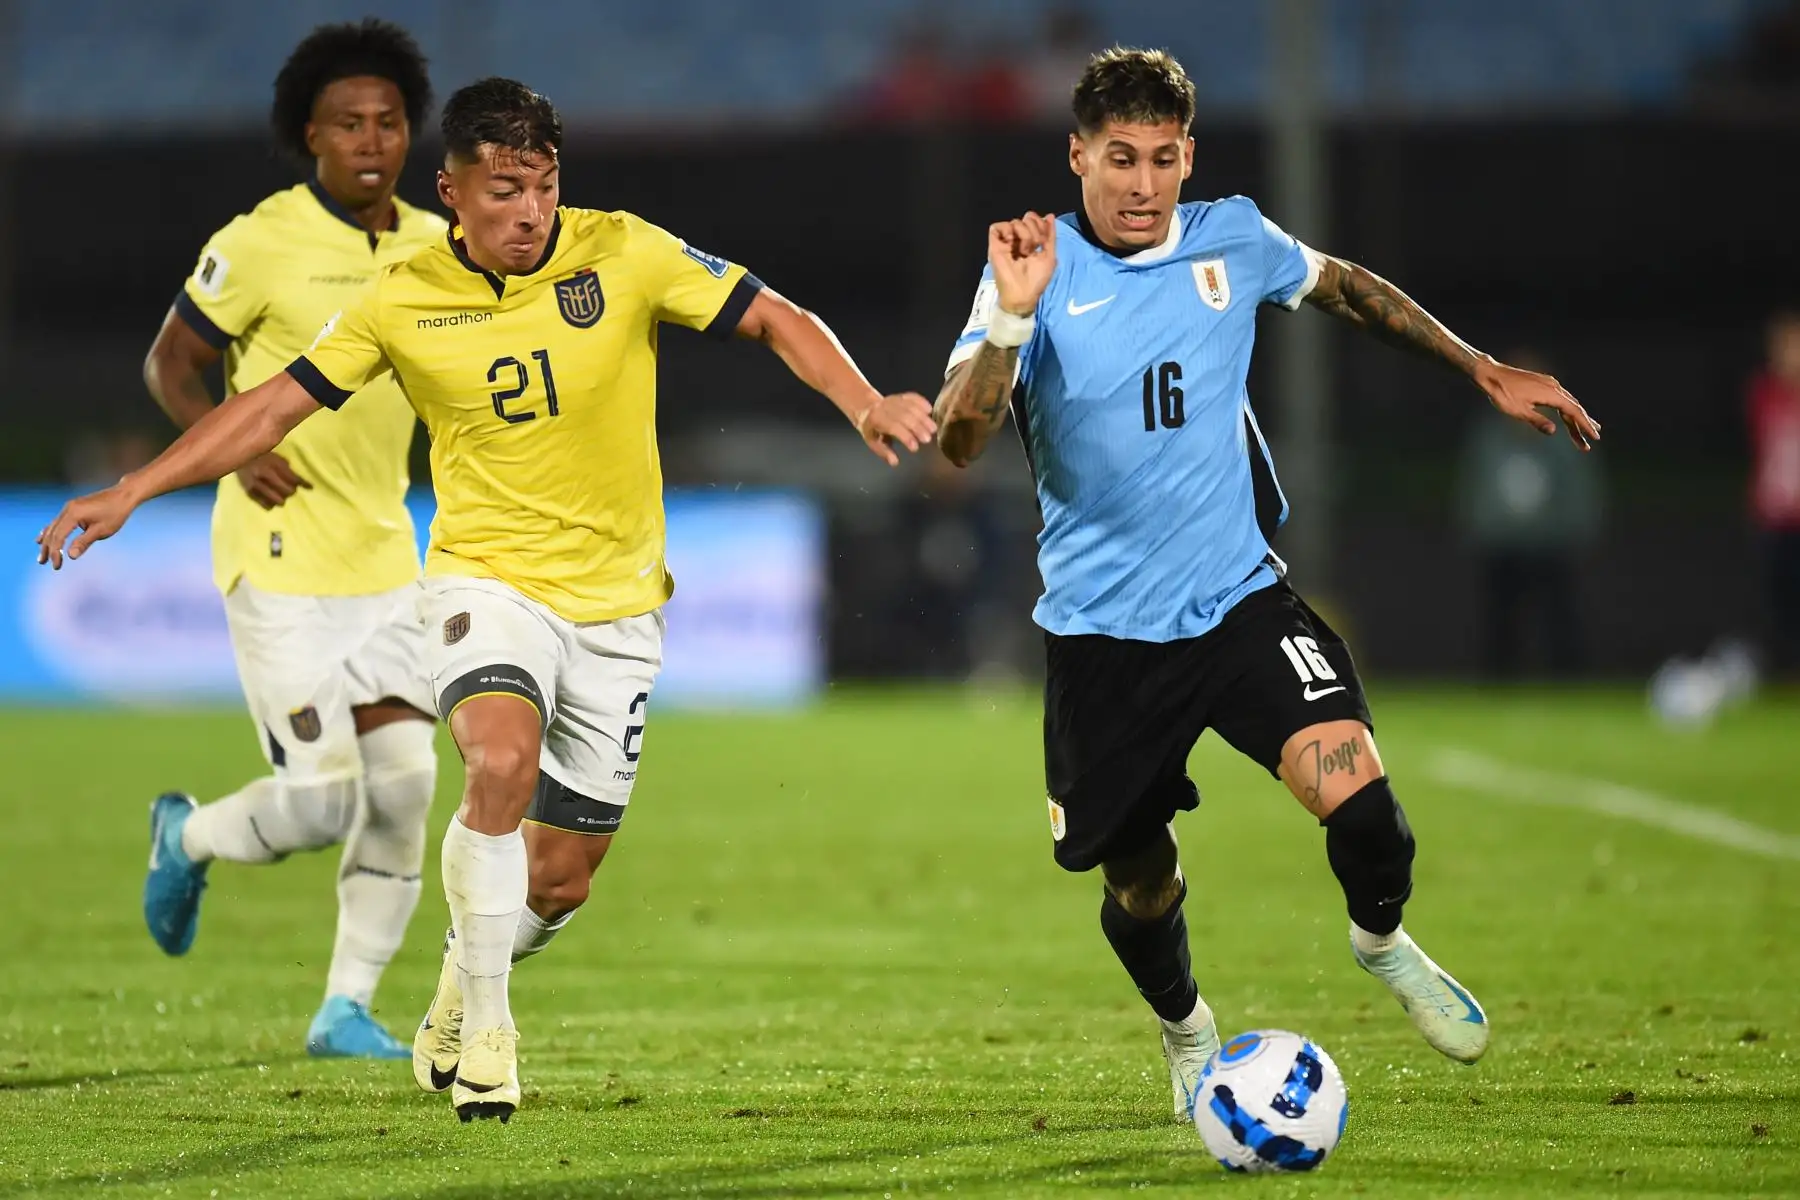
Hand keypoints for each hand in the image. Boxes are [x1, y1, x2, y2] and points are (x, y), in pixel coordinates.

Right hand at [36, 483, 139, 568]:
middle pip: (52, 532)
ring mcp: (69, 507)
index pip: (58, 537)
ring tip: (42, 556)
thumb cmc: (115, 513)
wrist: (123, 496)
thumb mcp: (101, 530)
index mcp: (73, 514)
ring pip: (53, 526)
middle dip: (47, 548)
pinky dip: (50, 532)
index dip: (55, 553)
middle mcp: (67, 509)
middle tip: (42, 563)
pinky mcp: (73, 507)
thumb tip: (70, 556)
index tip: (57, 566)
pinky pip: (57, 521)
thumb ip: (84, 542)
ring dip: (46, 541)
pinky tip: (42, 539)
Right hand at [235, 452, 310, 508]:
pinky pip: (264, 503)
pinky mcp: (248, 491)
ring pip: (277, 499)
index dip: (304, 483)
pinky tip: (272, 502)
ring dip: (282, 499)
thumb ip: (286, 468)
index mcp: (273, 463)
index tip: (310, 487)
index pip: (293, 477)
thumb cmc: (260, 456)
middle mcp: (265, 474)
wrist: (237, 457)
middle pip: (287, 490)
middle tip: (291, 491)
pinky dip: (270, 504)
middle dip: (291, 491)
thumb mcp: (275, 457)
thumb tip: (298, 481)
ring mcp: (256, 483)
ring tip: (282, 497)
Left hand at [854, 392, 937, 466]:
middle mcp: (886, 408)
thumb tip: (895, 462)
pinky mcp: (902, 396)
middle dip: (918, 428)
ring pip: (911, 406)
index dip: (905, 437)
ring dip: (923, 417)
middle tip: (927, 439)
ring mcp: (894, 400)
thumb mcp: (872, 442)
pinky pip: (913, 397)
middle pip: (904, 416)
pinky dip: (922, 402)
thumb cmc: (872, 429)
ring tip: (933, 429)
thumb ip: (884, 452)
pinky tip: (930, 411)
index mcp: (877, 420)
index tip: (915, 448)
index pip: (893, 427)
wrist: (867, 408)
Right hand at [987, 211, 1056, 316]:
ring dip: (1025, 234)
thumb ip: (1050, 235)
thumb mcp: (1049, 255)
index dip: (1041, 224)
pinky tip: (1012, 242)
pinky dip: (1006, 230)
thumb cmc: (1037, 279)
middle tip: (1035, 246)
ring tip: (1025, 251)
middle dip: (1035, 228)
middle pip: (1026, 218)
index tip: (1044, 239)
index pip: (1035, 221)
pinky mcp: (994, 245)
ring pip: (1015, 222)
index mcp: (1030, 241)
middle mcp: (1018, 240)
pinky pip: (996, 227)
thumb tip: (1050, 215)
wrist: (1023, 293)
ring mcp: (1006, 242)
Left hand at [1476, 359, 1600, 450]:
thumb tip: (1553, 431)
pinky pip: (1559, 398)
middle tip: (1591, 441)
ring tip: (1585, 431)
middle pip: (1573, 408)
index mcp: (1551, 393)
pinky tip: (1567, 417)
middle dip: (1582, 425)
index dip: (1585, 425)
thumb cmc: (1502, 393)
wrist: (1490, 374)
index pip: (1574, 412)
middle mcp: (1554, 386)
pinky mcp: (1542, 384)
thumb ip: (1537, 421)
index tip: (1594, 437)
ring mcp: (1548, 384)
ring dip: (1575, 418)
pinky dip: (1565, 410)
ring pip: (1567, 403)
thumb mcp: (1518, 411)